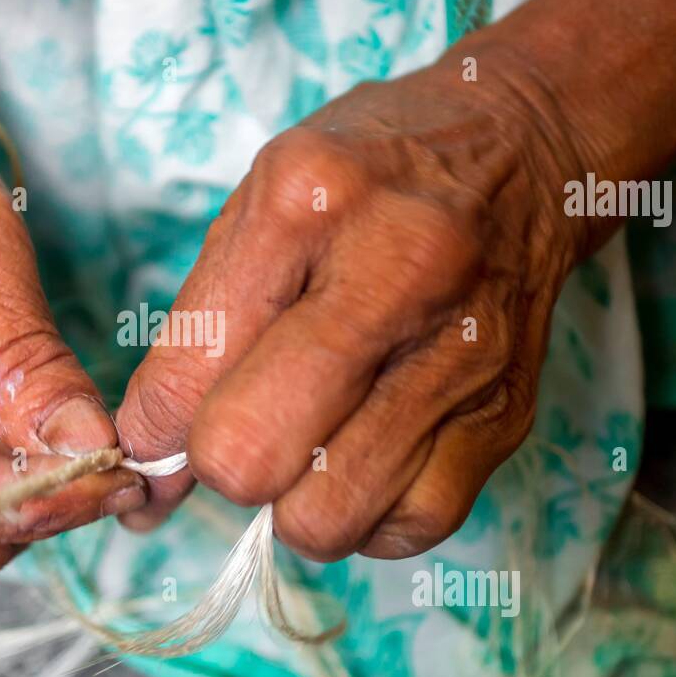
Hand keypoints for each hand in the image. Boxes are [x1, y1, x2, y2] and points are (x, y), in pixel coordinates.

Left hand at [116, 63, 592, 560]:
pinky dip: (371, 516)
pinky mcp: (508, 414)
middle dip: (225, 466)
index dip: (152, 434)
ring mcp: (461, 350)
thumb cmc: (368, 178)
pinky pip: (410, 526)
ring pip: (327, 516)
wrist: (523, 150)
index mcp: (305, 201)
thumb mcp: (259, 206)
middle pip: (251, 458)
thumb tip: (151, 469)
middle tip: (244, 429)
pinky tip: (366, 458)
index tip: (158, 443)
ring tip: (310, 446)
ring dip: (296, 502)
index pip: (185, 376)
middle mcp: (395, 273)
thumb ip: (196, 332)